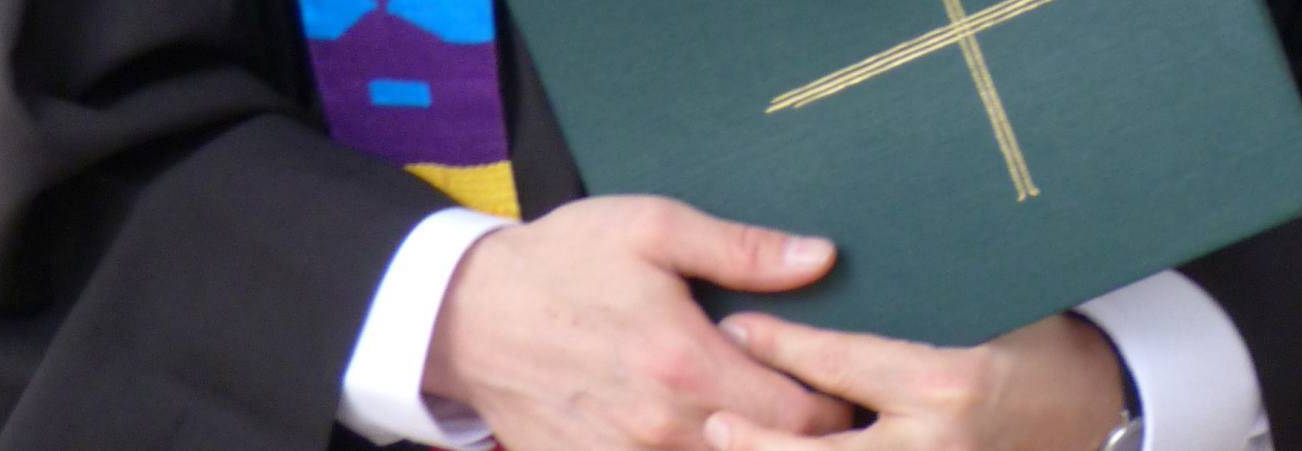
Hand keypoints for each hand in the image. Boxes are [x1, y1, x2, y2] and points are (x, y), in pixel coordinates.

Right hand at [420, 196, 852, 449]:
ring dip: (745, 449)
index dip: (833, 407)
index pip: (803, 416)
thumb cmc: (565, 262)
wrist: (464, 314)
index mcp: (688, 366)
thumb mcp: (652, 229)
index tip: (837, 389)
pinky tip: (697, 434)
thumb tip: (822, 258)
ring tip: (759, 425)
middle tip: (812, 411)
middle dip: (800, 439)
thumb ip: (743, 250)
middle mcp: (662, 428)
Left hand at [704, 314, 1125, 450]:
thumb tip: (831, 254)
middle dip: (759, 443)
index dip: (780, 348)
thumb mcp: (994, 304)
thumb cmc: (1043, 344)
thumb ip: (921, 295)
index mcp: (948, 381)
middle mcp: (937, 443)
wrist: (1101, 410)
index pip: (840, 364)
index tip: (736, 329)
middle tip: (712, 421)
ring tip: (730, 450)